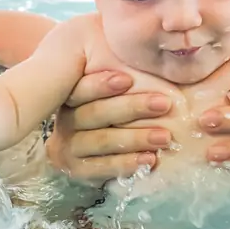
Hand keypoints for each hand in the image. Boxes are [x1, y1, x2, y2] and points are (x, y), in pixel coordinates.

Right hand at [45, 70, 173, 184]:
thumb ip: (122, 79)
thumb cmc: (113, 116)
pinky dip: (127, 163)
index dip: (102, 84)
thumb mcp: (111, 94)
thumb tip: (150, 58)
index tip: (128, 79)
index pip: (81, 87)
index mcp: (71, 96)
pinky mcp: (76, 170)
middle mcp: (65, 121)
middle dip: (132, 107)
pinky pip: (102, 167)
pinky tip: (150, 158)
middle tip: (164, 104)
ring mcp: (67, 148)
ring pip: (102, 141)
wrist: (91, 156)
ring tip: (164, 136)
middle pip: (95, 113)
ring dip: (136, 138)